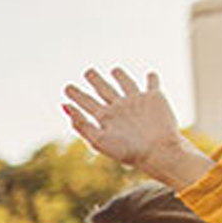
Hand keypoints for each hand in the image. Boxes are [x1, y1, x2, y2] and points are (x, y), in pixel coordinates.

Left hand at [62, 68, 212, 187]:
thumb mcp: (98, 139)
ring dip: (121, 76)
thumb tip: (64, 106)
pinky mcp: (154, 98)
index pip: (87, 103)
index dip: (76, 95)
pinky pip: (152, 84)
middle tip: (88, 71)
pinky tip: (151, 74)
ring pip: (126, 84)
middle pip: (104, 90)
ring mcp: (136, 102)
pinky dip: (152, 78)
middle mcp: (119, 108)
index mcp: (105, 118)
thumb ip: (81, 124)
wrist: (156, 152)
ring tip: (115, 70)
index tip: (67, 87)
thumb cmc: (127, 151)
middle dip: (96, 80)